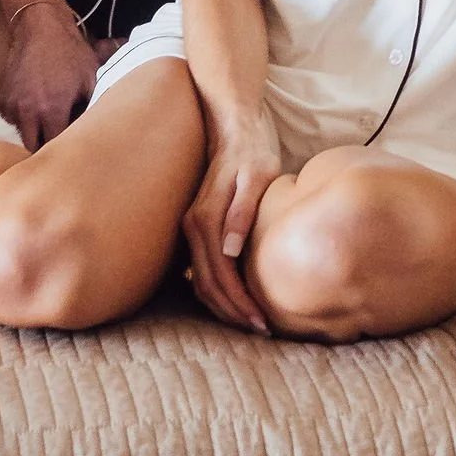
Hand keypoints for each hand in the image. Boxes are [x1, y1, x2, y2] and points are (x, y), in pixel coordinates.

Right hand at [0, 0, 99, 147]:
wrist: (40, 28)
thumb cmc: (70, 53)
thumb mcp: (91, 78)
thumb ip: (96, 106)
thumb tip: (104, 129)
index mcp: (52, 109)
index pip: (56, 147)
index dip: (65, 153)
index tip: (73, 155)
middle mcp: (28, 112)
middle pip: (32, 150)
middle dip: (44, 154)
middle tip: (58, 154)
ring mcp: (12, 106)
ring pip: (18, 139)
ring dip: (31, 142)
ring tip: (45, 140)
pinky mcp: (2, 100)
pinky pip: (10, 125)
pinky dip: (20, 128)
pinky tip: (33, 123)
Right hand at [181, 105, 283, 330]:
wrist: (232, 125)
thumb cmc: (252, 150)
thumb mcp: (257, 175)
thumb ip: (242, 211)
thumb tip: (230, 250)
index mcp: (206, 218)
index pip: (220, 275)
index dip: (240, 302)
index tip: (264, 322)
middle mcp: (193, 227)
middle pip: (207, 284)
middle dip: (233, 312)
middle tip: (262, 330)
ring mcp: (192, 228)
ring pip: (201, 280)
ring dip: (223, 306)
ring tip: (251, 321)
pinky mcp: (198, 228)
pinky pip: (201, 269)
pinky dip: (216, 290)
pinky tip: (237, 299)